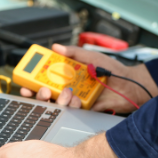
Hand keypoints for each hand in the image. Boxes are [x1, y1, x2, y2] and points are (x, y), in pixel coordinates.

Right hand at [19, 44, 157, 112]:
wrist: (131, 85)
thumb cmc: (112, 69)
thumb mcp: (91, 56)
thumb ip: (74, 52)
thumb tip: (56, 46)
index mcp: (68, 74)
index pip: (45, 77)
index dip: (33, 79)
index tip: (25, 79)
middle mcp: (68, 87)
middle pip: (46, 92)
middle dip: (39, 93)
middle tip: (42, 90)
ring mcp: (75, 99)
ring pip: (56, 103)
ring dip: (57, 99)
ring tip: (66, 93)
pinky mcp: (84, 110)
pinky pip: (71, 110)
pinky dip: (71, 105)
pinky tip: (76, 100)